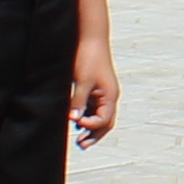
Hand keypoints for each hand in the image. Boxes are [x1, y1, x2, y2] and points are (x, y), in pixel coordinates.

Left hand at [71, 33, 119, 148]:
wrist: (91, 37)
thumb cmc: (88, 57)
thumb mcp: (82, 81)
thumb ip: (78, 101)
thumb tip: (74, 119)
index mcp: (110, 96)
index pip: (104, 120)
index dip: (91, 126)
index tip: (77, 125)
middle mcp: (110, 96)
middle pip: (105, 122)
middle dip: (94, 135)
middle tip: (82, 146)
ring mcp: (104, 93)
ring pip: (100, 116)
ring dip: (91, 127)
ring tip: (79, 138)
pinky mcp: (96, 88)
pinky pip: (94, 108)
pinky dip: (88, 116)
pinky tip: (77, 121)